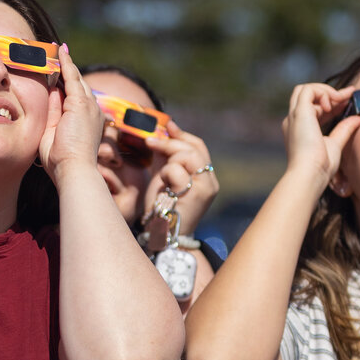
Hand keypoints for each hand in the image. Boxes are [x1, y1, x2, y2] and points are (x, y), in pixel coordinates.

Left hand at [40, 52, 103, 179]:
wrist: (74, 171)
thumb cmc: (62, 161)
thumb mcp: (53, 132)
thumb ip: (53, 112)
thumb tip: (50, 91)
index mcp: (86, 120)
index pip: (74, 95)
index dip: (65, 82)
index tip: (56, 71)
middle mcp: (92, 110)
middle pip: (76, 84)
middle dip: (65, 69)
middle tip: (53, 52)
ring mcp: (89, 106)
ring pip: (75, 78)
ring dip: (64, 63)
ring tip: (54, 48)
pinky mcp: (81, 103)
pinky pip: (72, 77)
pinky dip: (66, 63)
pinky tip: (59, 51)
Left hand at [142, 121, 219, 239]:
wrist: (162, 234)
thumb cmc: (162, 206)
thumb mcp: (164, 175)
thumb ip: (166, 155)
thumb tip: (165, 128)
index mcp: (204, 176)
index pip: (198, 146)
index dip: (181, 134)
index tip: (167, 125)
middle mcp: (210, 182)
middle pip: (193, 148)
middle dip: (169, 142)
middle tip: (149, 142)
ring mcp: (206, 188)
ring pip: (187, 156)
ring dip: (167, 161)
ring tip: (161, 177)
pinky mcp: (196, 195)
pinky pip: (177, 170)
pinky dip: (166, 174)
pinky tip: (164, 187)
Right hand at [282, 82, 359, 185]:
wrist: (310, 174)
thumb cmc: (320, 167)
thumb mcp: (335, 144)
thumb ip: (344, 130)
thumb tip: (358, 119)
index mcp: (300, 129)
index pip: (314, 108)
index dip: (332, 102)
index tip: (347, 102)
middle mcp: (294, 121)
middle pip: (306, 94)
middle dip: (327, 92)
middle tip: (346, 97)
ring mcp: (295, 116)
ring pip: (305, 89)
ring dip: (324, 91)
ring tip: (339, 100)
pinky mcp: (299, 112)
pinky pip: (308, 90)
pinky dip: (322, 92)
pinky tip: (332, 103)